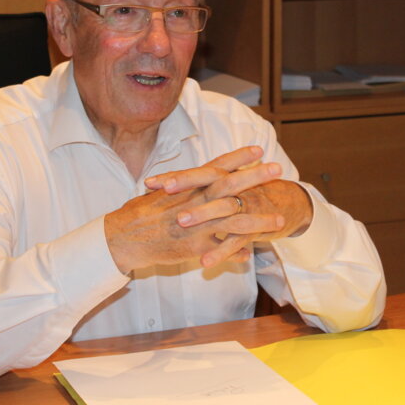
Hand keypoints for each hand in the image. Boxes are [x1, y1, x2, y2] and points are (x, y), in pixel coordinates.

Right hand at [104, 147, 290, 272]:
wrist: (123, 237)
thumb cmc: (136, 214)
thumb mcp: (159, 195)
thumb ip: (177, 190)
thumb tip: (181, 184)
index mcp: (187, 186)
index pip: (216, 166)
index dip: (238, 157)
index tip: (257, 148)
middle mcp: (195, 200)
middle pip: (231, 185)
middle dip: (255, 176)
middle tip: (277, 168)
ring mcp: (197, 222)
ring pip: (235, 218)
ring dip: (259, 219)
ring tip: (281, 221)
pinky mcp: (195, 245)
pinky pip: (222, 248)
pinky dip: (238, 251)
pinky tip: (251, 255)